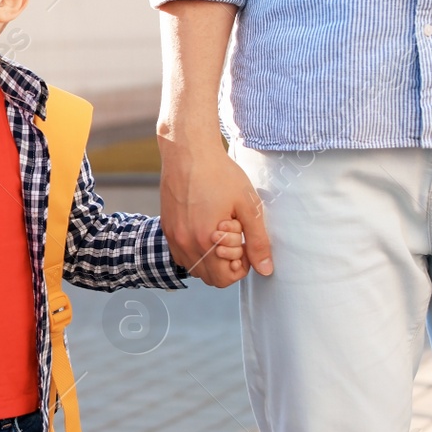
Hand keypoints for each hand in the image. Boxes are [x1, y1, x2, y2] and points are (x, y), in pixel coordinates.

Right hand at [159, 141, 271, 287]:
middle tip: (235, 239)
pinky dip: (195, 251)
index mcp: (206, 241)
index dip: (241, 267)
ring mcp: (173, 236)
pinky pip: (181, 254)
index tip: (245, 245)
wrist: (188, 152)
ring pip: (193, 268)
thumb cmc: (219, 174)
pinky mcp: (166, 227)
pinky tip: (206, 229)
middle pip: (209, 278)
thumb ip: (257, 241)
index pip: (225, 279)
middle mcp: (185, 243)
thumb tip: (265, 269)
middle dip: (226, 265)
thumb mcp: (248, 207)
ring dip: (210, 260)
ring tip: (220, 233)